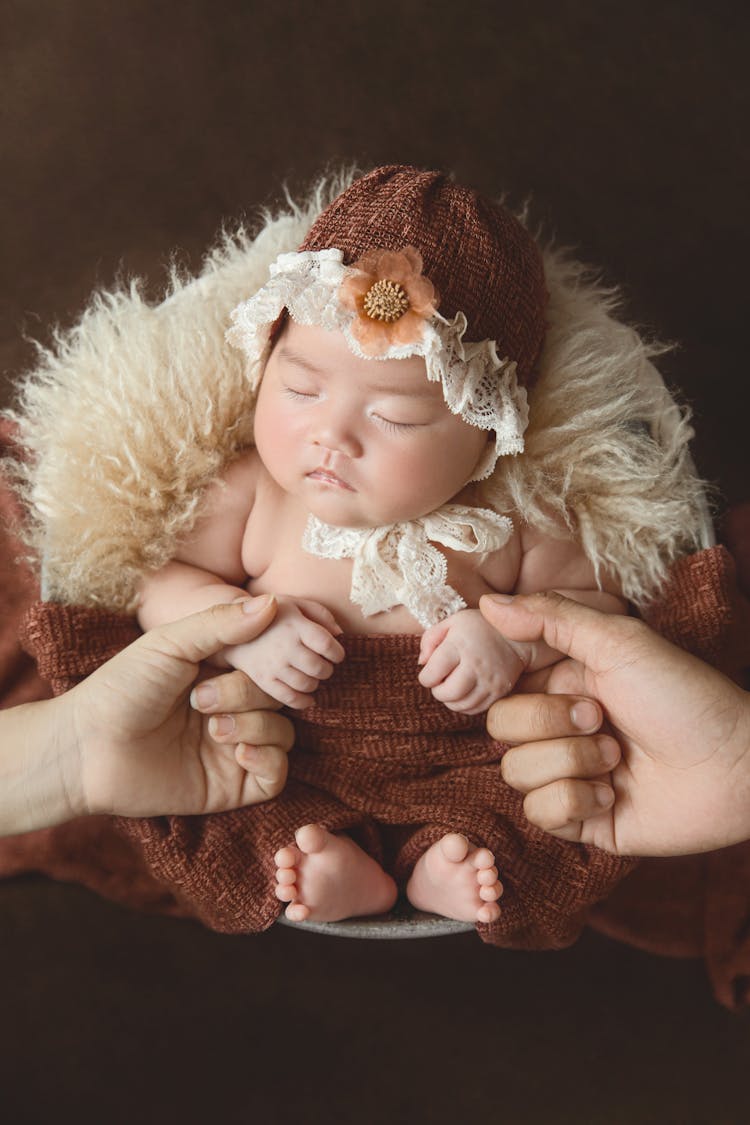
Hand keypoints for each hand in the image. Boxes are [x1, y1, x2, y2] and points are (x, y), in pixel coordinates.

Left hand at [67, 596, 295, 818]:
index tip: (267, 652)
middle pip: (278, 694)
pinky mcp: (232, 784)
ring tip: (213, 729)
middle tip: (201, 700)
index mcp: (220, 669)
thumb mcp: (170, 645)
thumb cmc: (121, 690)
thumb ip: (221, 623)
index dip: (277, 653)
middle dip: (247, 694)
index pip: (271, 657)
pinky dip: (268, 759)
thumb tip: (272, 602)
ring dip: (256, 725)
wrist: (87, 751)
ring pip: (282, 731)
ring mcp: (233, 745)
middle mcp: (232, 706)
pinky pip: (277, 773)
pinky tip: (238, 752)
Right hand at [223, 596, 344, 708]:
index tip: (336, 654)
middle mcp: (284, 646)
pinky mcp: (263, 680)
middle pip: (318, 667)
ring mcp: (273, 665)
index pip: (326, 644)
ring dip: (316, 683)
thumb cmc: (274, 615)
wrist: (233, 627)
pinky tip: (308, 696)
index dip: (337, 652)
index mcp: (295, 625)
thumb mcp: (297, 604)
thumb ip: (322, 614)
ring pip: (306, 684)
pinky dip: (303, 701)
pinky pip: (289, 698)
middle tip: (324, 666)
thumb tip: (340, 634)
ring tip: (312, 676)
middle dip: (327, 669)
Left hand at [418, 608, 525, 712]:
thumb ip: (430, 639)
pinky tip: (465, 691)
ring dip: (450, 700)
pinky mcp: (499, 692)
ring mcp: (490, 680)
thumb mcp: (452, 622)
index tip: (430, 671)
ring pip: (460, 705)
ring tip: (453, 685)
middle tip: (441, 681)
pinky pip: (475, 709)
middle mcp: (476, 665)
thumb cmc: (479, 627)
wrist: (517, 636)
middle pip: (447, 694)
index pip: (432, 673)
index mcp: (460, 645)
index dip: (425, 677)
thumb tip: (422, 663)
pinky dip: (464, 704)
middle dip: (437, 691)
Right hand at [480, 592, 749, 855]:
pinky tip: (614, 794)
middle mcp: (559, 726)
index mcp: (564, 680)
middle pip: (500, 725)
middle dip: (550, 723)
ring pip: (515, 771)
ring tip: (617, 759)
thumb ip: (550, 617)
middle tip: (601, 718)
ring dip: (571, 763)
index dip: (510, 680)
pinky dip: (576, 801)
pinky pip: (538, 813)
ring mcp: (567, 773)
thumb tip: (487, 603)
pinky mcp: (579, 818)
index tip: (548, 676)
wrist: (734, 768)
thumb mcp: (620, 641)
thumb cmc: (686, 697)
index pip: (501, 677)